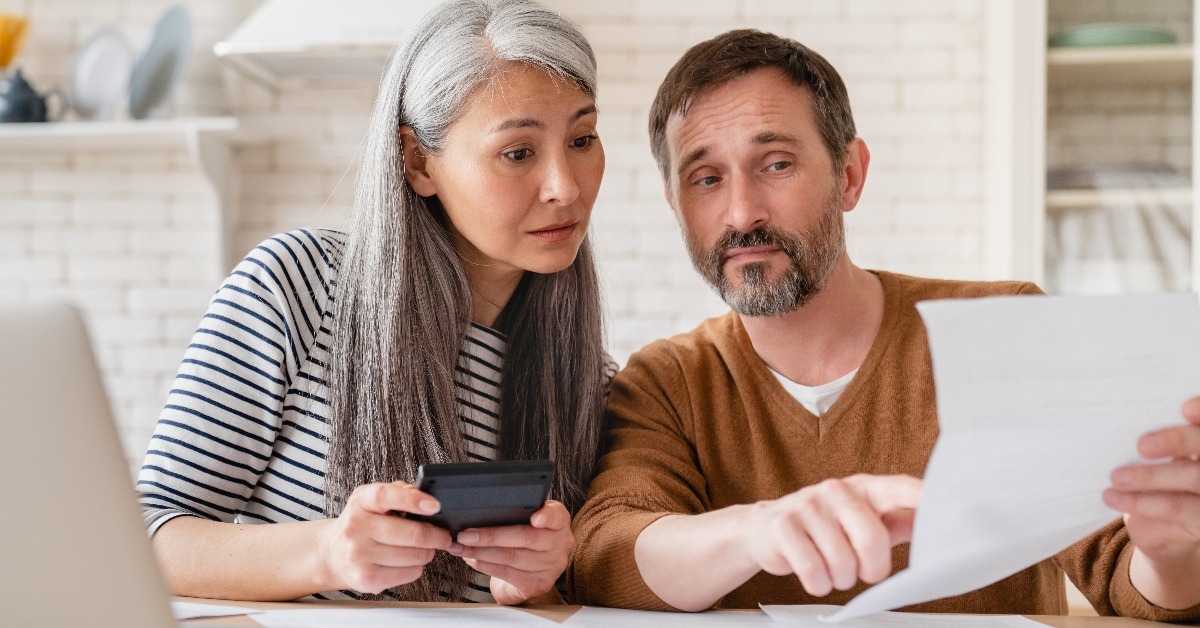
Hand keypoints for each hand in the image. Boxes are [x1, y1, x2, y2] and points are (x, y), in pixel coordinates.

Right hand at [317, 481, 454, 593]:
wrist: (334, 553)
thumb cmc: (362, 523)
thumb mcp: (372, 499)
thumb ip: (399, 492)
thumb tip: (425, 496)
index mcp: (361, 502)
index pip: (385, 496)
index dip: (413, 500)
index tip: (434, 505)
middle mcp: (356, 528)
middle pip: (412, 534)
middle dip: (437, 536)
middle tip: (443, 536)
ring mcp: (359, 555)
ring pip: (415, 556)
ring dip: (427, 552)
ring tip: (422, 548)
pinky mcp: (366, 579)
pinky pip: (409, 573)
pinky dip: (416, 568)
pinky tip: (408, 562)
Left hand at [450, 499, 572, 604]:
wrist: (531, 573)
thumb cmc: (525, 541)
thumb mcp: (526, 521)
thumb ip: (514, 514)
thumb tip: (478, 512)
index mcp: (558, 522)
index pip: (556, 515)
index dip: (546, 516)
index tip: (535, 518)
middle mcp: (560, 544)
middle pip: (525, 537)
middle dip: (491, 535)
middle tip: (466, 534)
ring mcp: (551, 566)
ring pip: (512, 557)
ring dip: (481, 552)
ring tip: (462, 547)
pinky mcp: (538, 584)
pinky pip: (507, 573)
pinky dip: (485, 565)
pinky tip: (472, 559)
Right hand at [741, 474, 920, 596]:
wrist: (766, 528)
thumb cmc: (825, 526)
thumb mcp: (863, 520)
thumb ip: (898, 522)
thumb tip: (937, 524)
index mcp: (864, 488)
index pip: (899, 488)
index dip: (922, 496)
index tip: (946, 502)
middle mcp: (836, 490)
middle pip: (872, 540)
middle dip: (871, 569)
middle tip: (862, 571)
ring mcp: (807, 506)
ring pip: (842, 564)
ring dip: (840, 579)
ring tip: (831, 568)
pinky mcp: (783, 526)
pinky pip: (814, 572)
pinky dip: (818, 583)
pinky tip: (813, 572)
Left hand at [1104, 397, 1199, 586]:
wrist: (1155, 525)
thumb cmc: (1148, 475)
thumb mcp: (1149, 452)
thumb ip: (1147, 434)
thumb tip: (1114, 413)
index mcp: (1197, 437)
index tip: (1186, 408)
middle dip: (1175, 441)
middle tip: (1142, 445)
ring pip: (1190, 478)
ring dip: (1148, 476)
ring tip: (1115, 477)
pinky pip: (1172, 508)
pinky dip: (1138, 502)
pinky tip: (1111, 496)